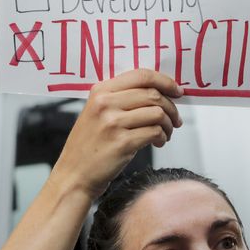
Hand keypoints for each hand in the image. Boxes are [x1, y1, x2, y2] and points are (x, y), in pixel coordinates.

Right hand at [52, 70, 183, 198]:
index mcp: (100, 91)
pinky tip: (157, 142)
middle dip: (171, 107)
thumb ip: (120, 98)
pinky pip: (155, 132)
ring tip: (165, 133)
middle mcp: (105, 103)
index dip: (165, 81)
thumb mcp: (96, 112)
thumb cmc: (88, 145)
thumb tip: (158, 92)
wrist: (73, 174)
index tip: (176, 91)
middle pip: (153, 94)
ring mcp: (113, 123)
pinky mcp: (122, 143)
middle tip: (175, 119)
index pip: (141, 75)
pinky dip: (162, 137)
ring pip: (157, 113)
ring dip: (169, 124)